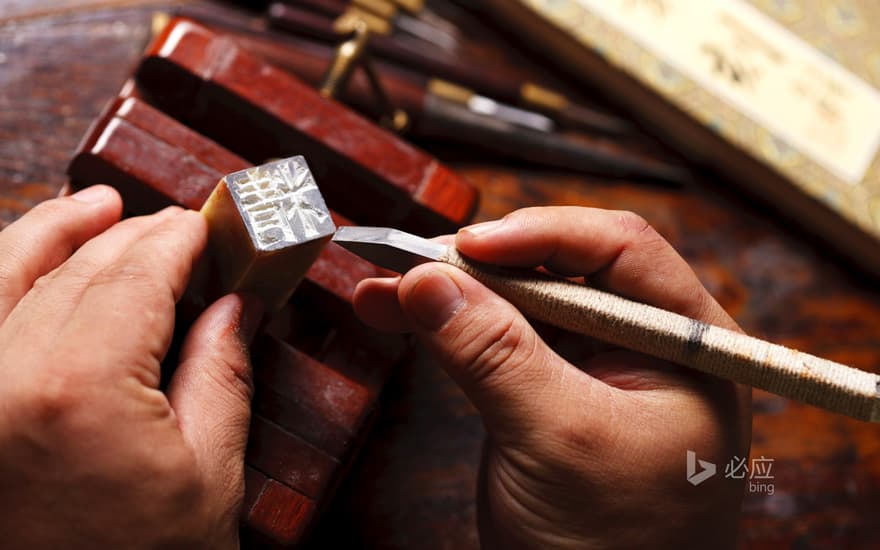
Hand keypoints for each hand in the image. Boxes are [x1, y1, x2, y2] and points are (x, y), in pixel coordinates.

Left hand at [0, 186, 260, 547]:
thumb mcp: (207, 475)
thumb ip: (219, 372)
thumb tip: (236, 305)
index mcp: (79, 386)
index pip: (139, 274)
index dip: (182, 240)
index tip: (210, 227)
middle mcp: (2, 375)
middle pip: (82, 267)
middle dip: (138, 237)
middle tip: (181, 228)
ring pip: (11, 274)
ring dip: (60, 232)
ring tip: (101, 208)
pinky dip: (5, 272)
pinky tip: (33, 255)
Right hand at [354, 207, 750, 548]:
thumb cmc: (618, 546)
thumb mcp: (560, 439)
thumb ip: (494, 354)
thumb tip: (428, 279)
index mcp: (683, 341)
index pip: (619, 249)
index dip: (541, 234)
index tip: (467, 246)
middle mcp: (640, 343)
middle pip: (558, 269)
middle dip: (480, 264)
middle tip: (409, 261)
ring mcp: (589, 368)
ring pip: (515, 303)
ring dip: (448, 292)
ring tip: (381, 284)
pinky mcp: (544, 393)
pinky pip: (491, 343)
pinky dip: (443, 329)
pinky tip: (394, 314)